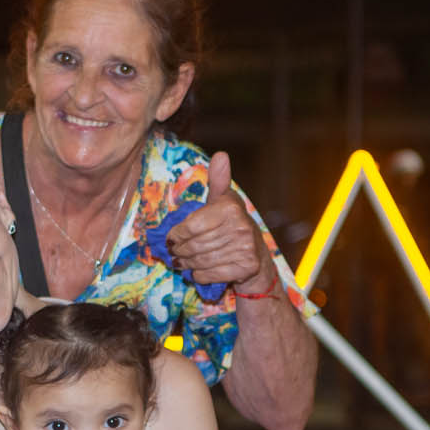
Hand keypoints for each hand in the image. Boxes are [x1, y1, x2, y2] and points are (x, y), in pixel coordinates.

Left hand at [166, 153, 272, 292]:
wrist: (258, 255)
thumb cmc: (232, 224)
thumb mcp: (224, 200)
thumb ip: (218, 180)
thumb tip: (221, 155)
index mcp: (230, 208)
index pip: (191, 226)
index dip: (176, 234)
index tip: (170, 238)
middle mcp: (240, 227)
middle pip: (194, 245)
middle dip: (179, 251)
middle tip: (174, 253)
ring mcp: (245, 248)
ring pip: (201, 261)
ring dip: (186, 264)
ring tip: (181, 262)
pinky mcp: (246, 267)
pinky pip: (210, 275)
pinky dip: (199, 275)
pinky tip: (196, 271)